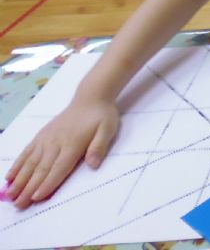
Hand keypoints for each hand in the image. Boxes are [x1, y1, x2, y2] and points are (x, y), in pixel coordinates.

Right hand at [4, 98, 118, 208]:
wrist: (90, 97)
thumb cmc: (101, 116)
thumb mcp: (107, 129)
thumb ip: (99, 147)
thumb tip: (93, 164)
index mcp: (72, 144)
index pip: (58, 168)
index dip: (47, 184)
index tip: (35, 198)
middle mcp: (56, 143)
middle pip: (41, 169)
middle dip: (28, 188)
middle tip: (18, 205)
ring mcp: (46, 139)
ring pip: (30, 162)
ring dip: (19, 180)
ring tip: (9, 195)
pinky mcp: (41, 136)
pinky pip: (27, 152)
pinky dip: (17, 164)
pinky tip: (9, 176)